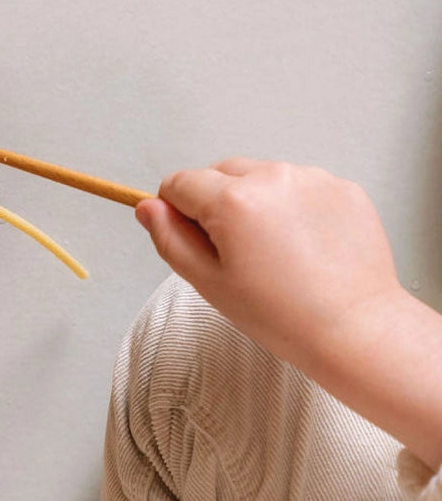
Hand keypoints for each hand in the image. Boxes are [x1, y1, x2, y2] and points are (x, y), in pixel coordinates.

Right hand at [135, 158, 404, 371]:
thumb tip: (148, 207)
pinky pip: (299, 187)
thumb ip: (170, 238)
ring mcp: (312, 178)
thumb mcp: (208, 282)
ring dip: (254, 202)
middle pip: (220, 172)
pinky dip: (292, 208)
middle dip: (215, 202)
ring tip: (273, 252)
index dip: (176, 212)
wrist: (353, 328)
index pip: (179, 182)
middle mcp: (272, 177)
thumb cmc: (280, 315)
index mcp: (233, 200)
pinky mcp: (343, 187)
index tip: (194, 241)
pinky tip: (302, 247)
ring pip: (261, 177)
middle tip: (233, 252)